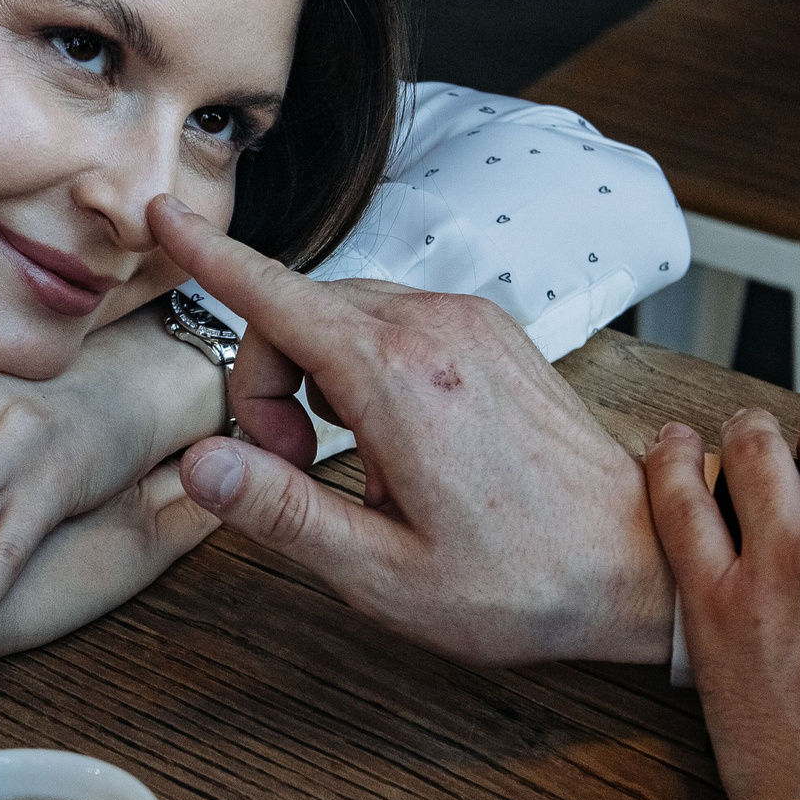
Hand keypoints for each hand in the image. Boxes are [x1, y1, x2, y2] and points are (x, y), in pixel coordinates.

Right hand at [148, 196, 673, 667]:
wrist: (637, 565)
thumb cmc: (521, 584)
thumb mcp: (384, 575)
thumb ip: (283, 512)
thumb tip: (202, 464)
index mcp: (400, 381)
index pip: (276, 296)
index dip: (209, 258)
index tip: (163, 215)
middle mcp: (437, 329)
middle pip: (299, 313)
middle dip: (268, 384)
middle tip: (295, 471)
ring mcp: (471, 323)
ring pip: (344, 317)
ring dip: (318, 381)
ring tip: (359, 474)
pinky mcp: (493, 333)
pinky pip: (395, 324)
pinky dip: (367, 372)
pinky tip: (401, 449)